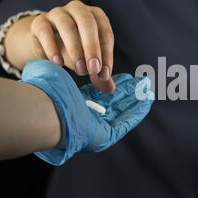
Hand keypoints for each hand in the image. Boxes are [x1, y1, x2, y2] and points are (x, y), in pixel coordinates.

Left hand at [21, 59, 153, 165]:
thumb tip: (53, 61)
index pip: (99, 94)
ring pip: (122, 112)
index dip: (113, 84)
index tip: (126, 77)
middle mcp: (87, 117)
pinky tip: (147, 103)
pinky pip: (126, 123)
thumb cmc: (48, 92)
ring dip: (136, 101)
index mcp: (75, 104)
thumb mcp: (56, 74)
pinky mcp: (106, 136)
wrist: (48, 111)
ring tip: (149, 91)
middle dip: (129, 92)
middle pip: (113, 103)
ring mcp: (97, 128)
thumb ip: (57, 69)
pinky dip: (137, 112)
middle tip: (142, 82)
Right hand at [29, 0, 114, 93]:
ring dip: (75, 49)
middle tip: (93, 70)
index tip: (105, 74)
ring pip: (67, 26)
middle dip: (92, 48)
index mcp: (96, 16)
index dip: (107, 54)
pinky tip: (58, 63)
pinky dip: (52, 48)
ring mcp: (58, 13)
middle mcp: (78, 9)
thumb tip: (110, 89)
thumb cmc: (75, 49)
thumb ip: (99, 72)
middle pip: (87, 24)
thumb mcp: (89, 59)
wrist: (46, 41)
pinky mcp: (39, 22)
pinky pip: (45, 31)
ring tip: (79, 70)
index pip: (105, 33)